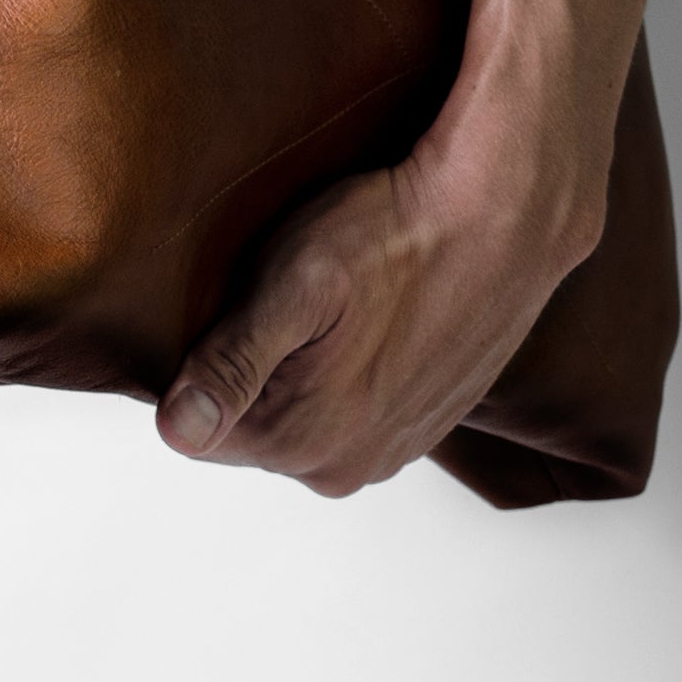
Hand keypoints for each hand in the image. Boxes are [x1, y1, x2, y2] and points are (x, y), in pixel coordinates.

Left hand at [156, 0, 668, 495]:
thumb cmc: (393, 236)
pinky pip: (356, 407)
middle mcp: (347, 467)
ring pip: (304, 414)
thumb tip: (176, 431)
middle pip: (252, 421)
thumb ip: (229, 364)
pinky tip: (365, 319)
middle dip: (251, 365)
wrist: (505, 215)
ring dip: (302, 368)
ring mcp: (393, 450)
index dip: (202, 356)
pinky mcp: (426, 427)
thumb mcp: (293, 283)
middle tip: (281, 293)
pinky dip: (350, 369)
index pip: (199, 421)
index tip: (235, 300)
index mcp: (303, 441)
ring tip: (329, 302)